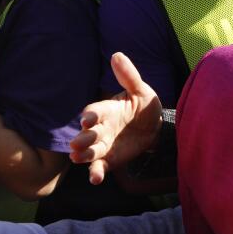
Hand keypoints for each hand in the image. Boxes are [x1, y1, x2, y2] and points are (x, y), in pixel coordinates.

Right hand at [68, 52, 161, 183]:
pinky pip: (100, 167)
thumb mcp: (141, 90)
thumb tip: (117, 55)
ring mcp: (103, 145)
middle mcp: (100, 128)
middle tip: (77, 144)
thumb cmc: (144, 105)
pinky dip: (96, 173)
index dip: (90, 115)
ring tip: (79, 158)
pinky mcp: (110, 159)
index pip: (94, 111)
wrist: (155, 127)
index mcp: (106, 110)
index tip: (87, 119)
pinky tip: (95, 179)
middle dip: (82, 139)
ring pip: (90, 151)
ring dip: (84, 155)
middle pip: (87, 134)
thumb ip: (129, 76)